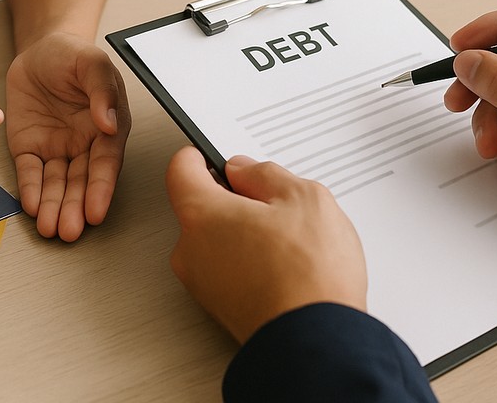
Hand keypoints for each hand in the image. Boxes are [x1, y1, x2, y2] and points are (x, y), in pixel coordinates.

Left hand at [4, 32, 130, 240]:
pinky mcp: (30, 147)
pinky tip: (31, 206)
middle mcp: (84, 143)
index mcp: (107, 127)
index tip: (96, 211)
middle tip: (70, 231)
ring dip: (54, 206)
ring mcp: (57, 148)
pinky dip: (30, 189)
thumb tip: (109, 122)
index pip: (105, 163)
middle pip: (81, 181)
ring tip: (51, 229)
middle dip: (75, 207)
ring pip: (57, 183)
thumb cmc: (72, 55)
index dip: (101, 188)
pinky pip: (30, 171)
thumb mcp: (92, 63)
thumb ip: (102, 90)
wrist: (40, 49)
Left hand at [165, 147, 367, 343]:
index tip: (218, 155)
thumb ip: (265, 174)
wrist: (316, 342)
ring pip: (217, 240)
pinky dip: (251, 261)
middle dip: (234, 199)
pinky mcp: (221, 308)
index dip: (201, 156)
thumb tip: (244, 171)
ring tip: (290, 240)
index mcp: (201, 214)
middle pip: (201, 207)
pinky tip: (286, 266)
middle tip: (274, 202)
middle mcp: (190, 250)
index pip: (180, 169)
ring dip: (245, 233)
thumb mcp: (303, 196)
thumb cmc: (308, 273)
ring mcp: (203, 284)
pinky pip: (228, 269)